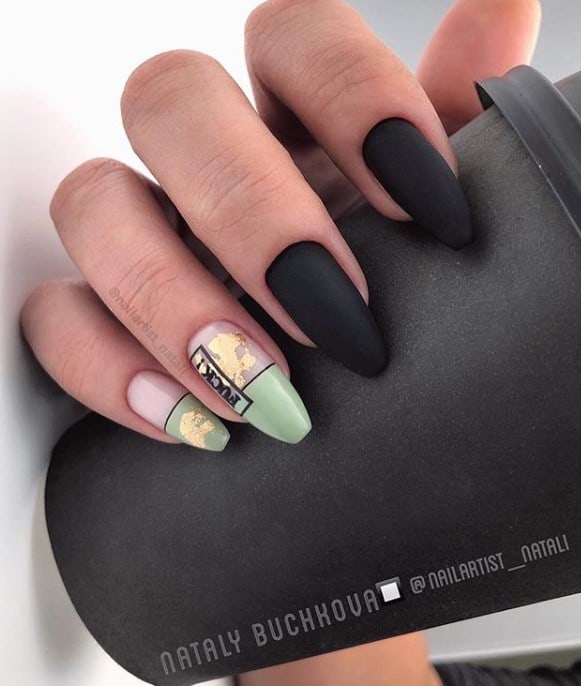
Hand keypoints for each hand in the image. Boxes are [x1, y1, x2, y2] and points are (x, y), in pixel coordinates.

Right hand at [21, 0, 537, 460]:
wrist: (339, 387)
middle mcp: (203, 159)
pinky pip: (53, 319)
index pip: (291, 33)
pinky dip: (114, 370)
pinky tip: (192, 421)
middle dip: (253, 215)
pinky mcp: (91, 310)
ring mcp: (137, 230)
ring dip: (174, 303)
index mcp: (288, 114)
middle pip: (169, 102)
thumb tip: (505, 7)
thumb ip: (454, 114)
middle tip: (335, 320)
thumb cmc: (387, 286)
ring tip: (259, 391)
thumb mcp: (427, 209)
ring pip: (92, 205)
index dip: (357, 100)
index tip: (427, 206)